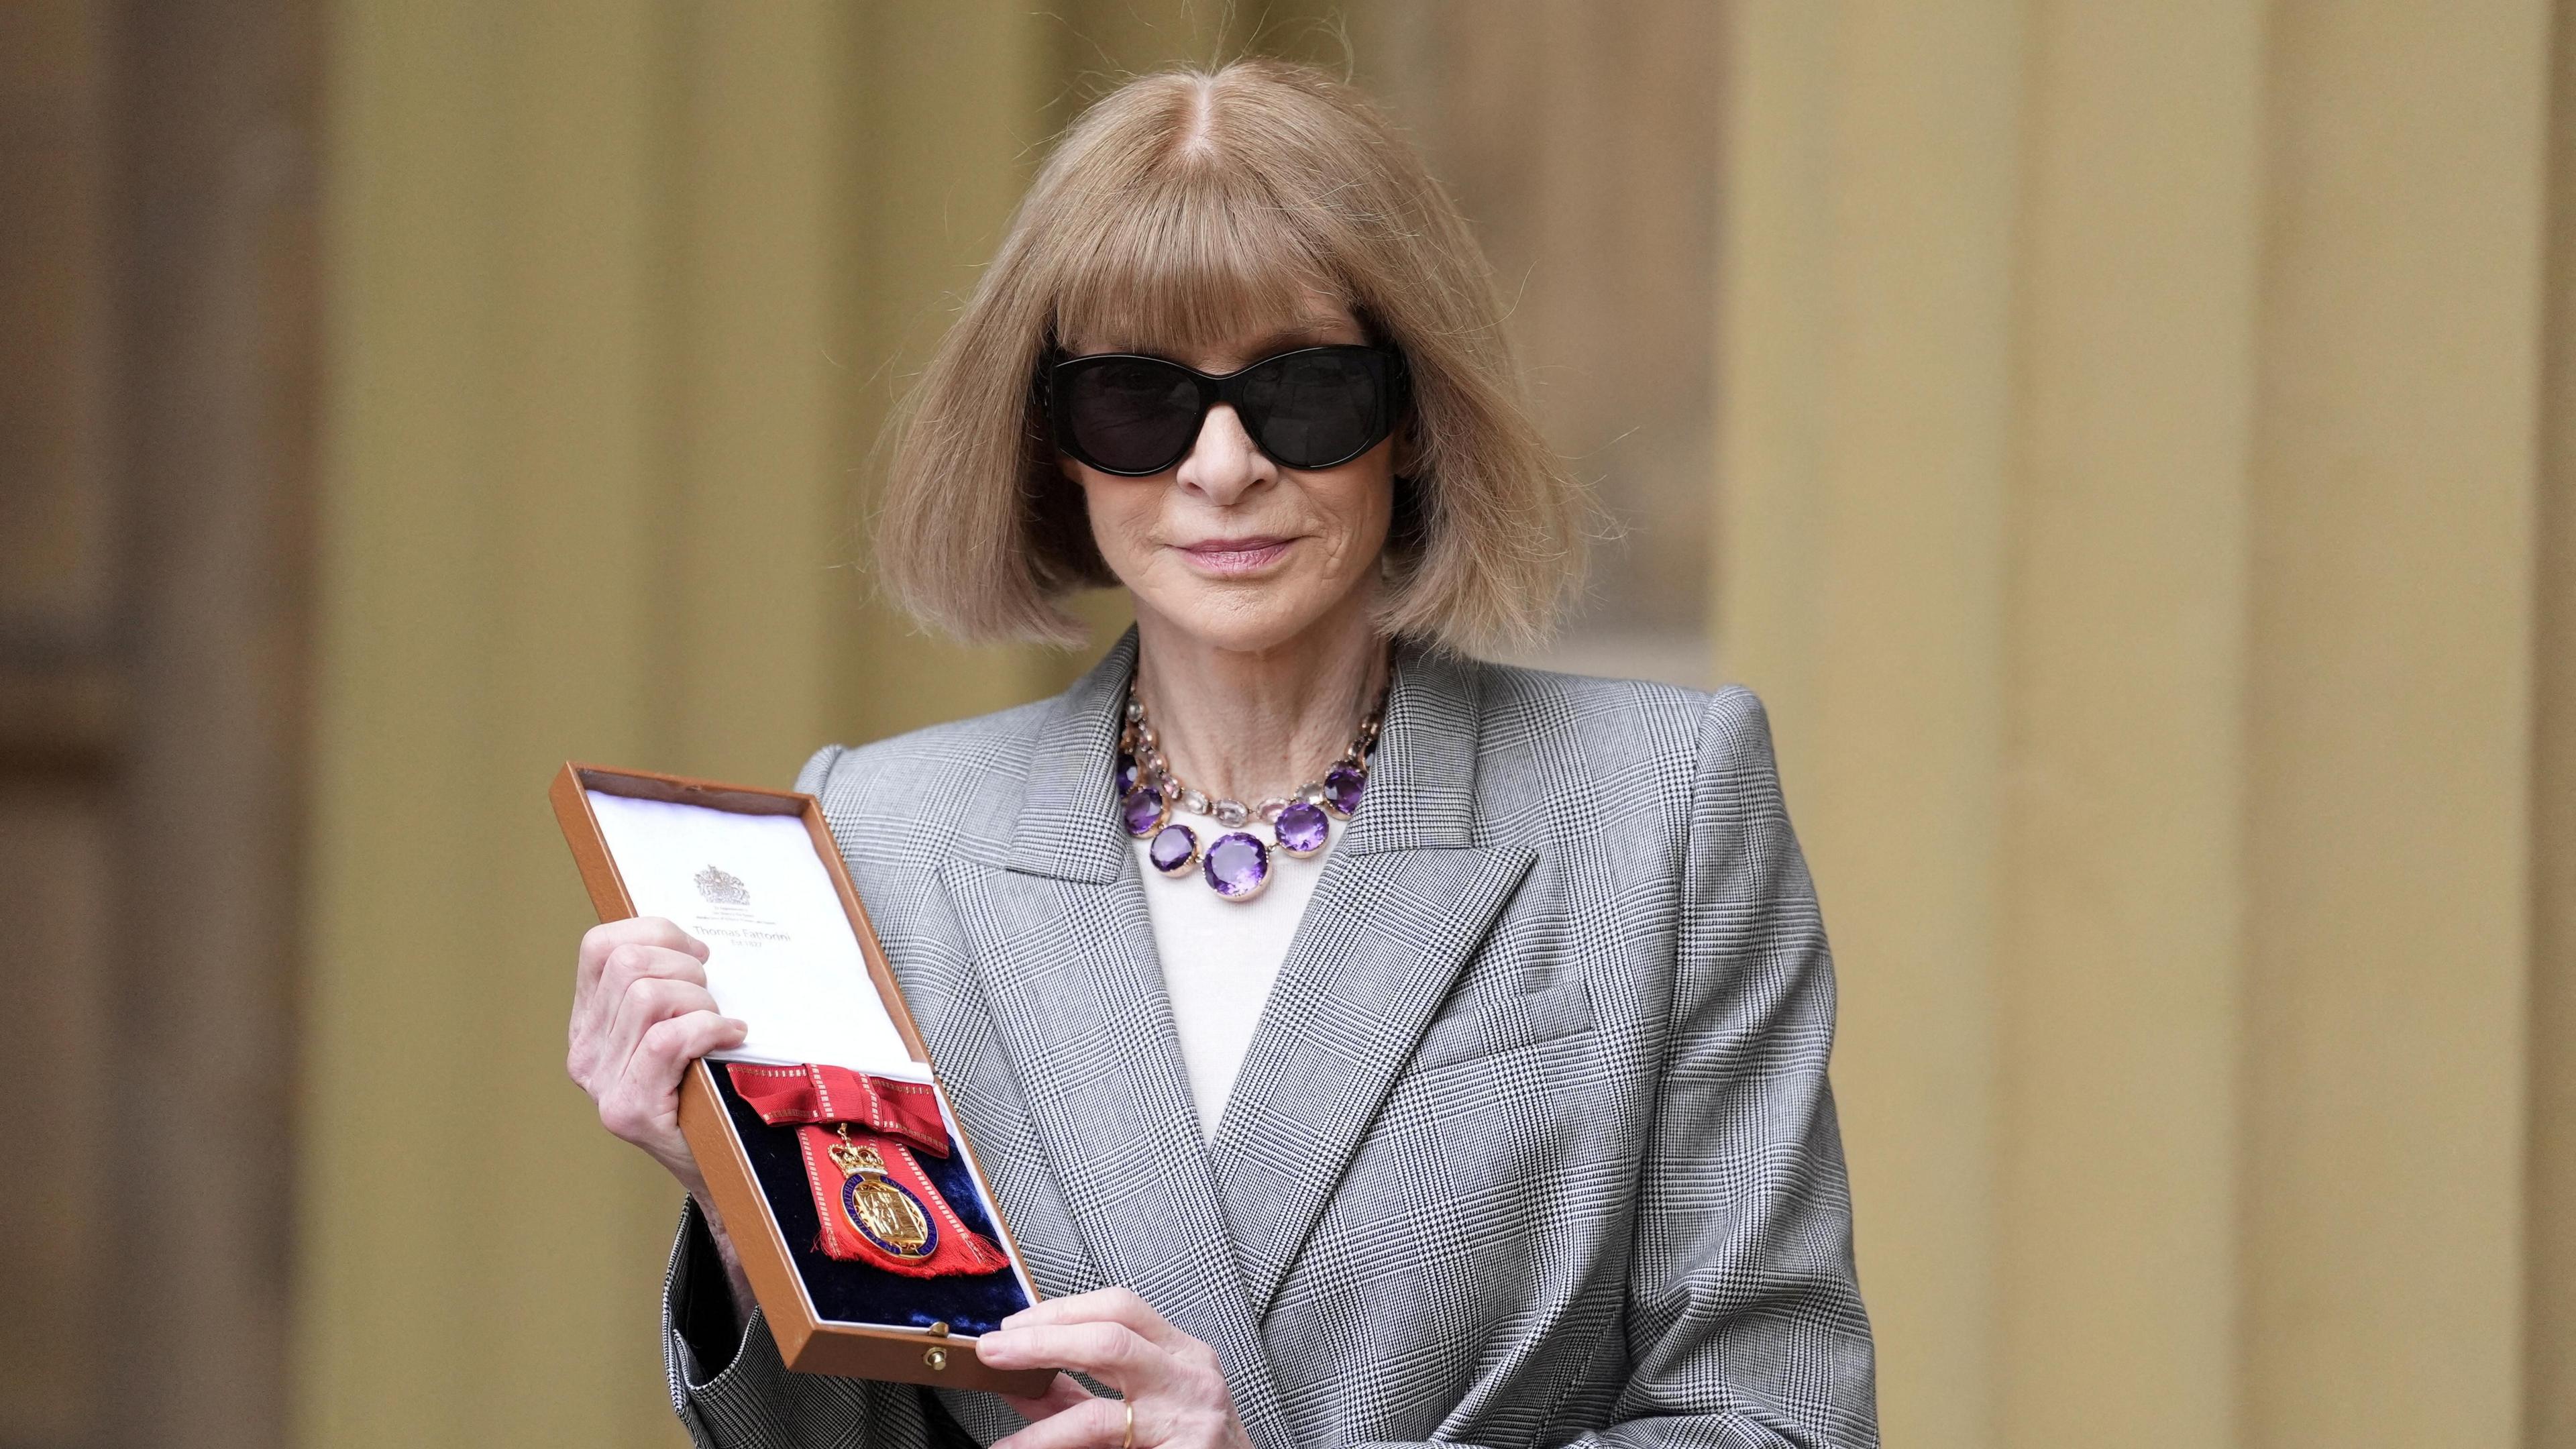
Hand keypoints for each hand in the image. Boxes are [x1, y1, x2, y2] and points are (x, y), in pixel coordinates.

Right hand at [566, 916, 746, 1193]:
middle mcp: (584, 1051)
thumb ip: (667, 986)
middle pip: (628, 964)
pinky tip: (731, 1036)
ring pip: (648, 997)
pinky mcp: (629, 1110)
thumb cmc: (707, 1086)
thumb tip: (694, 942)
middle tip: (711, 996)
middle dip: (684, 967)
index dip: (655, 933)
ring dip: (700, 1001)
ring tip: (717, 1023)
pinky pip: (668, 1040)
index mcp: (588, 1022)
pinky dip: (709, 1028)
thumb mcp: (677, 1025)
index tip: (696, 954)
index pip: (599, 946)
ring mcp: (602, 1083)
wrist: (720, 1166)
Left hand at [977, 1289, 1254, 1448]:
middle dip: (1043, 1342)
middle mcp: (1191, 1379)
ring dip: (1043, 1428)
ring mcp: (1190, 1423)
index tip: (1015, 1324)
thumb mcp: (1141, 1409)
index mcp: (1182, 1354)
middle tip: (995, 1350)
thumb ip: (1077, 1395)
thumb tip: (1016, 1379)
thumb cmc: (1191, 1444)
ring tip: (1006, 1433)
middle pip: (1111, 1339)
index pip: (1119, 1308)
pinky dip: (1057, 1448)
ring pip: (1101, 1414)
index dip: (1060, 1311)